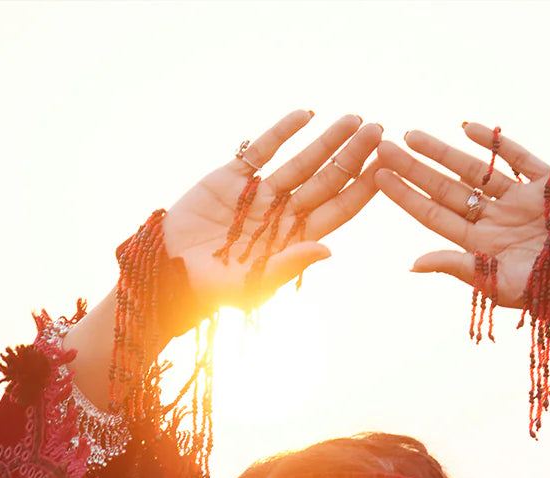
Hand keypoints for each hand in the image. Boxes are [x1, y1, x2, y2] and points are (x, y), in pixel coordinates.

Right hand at [163, 110, 380, 321]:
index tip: (384, 168)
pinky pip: (262, 150)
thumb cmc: (211, 291)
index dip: (361, 189)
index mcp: (295, 240)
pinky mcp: (232, 177)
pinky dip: (282, 131)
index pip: (337, 211)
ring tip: (353, 118)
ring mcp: (260, 194)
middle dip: (353, 156)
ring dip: (327, 140)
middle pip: (327, 181)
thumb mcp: (253, 284)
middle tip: (378, 130)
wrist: (166, 273)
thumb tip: (328, 249)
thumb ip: (290, 264)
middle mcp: (283, 215)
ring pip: (302, 161)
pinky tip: (306, 114)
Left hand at [376, 124, 549, 306]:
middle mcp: (494, 220)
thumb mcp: (494, 283)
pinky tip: (467, 129)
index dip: (406, 195)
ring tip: (412, 135)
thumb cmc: (545, 292)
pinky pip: (516, 157)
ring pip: (474, 170)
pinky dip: (495, 143)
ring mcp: (518, 200)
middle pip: (446, 188)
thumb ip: (455, 267)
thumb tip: (412, 264)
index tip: (378, 177)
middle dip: (414, 168)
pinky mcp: (546, 184)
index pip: (433, 215)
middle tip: (382, 145)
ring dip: (442, 152)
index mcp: (480, 246)